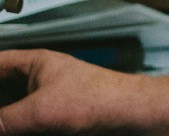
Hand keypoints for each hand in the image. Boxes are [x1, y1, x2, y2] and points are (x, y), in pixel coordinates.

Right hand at [0, 49, 142, 132]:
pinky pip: (23, 122)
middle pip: (2, 87)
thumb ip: (3, 121)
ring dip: (5, 117)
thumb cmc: (100, 100)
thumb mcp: (39, 111)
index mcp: (35, 64)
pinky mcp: (50, 121)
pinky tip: (10, 128)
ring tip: (5, 124)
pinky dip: (13, 125)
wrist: (132, 116)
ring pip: (11, 109)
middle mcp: (37, 81)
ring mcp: (44, 102)